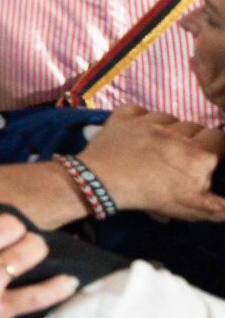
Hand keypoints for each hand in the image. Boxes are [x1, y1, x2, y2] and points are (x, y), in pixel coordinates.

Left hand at [82, 106, 224, 221]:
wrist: (104, 180)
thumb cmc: (153, 195)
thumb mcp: (194, 207)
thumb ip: (220, 206)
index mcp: (198, 152)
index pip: (220, 138)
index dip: (218, 146)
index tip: (211, 155)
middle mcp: (177, 132)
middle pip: (195, 127)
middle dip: (195, 138)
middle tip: (185, 154)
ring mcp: (148, 121)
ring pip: (169, 117)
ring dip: (170, 128)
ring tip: (162, 143)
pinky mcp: (124, 117)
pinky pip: (138, 109)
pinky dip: (141, 116)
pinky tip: (140, 128)